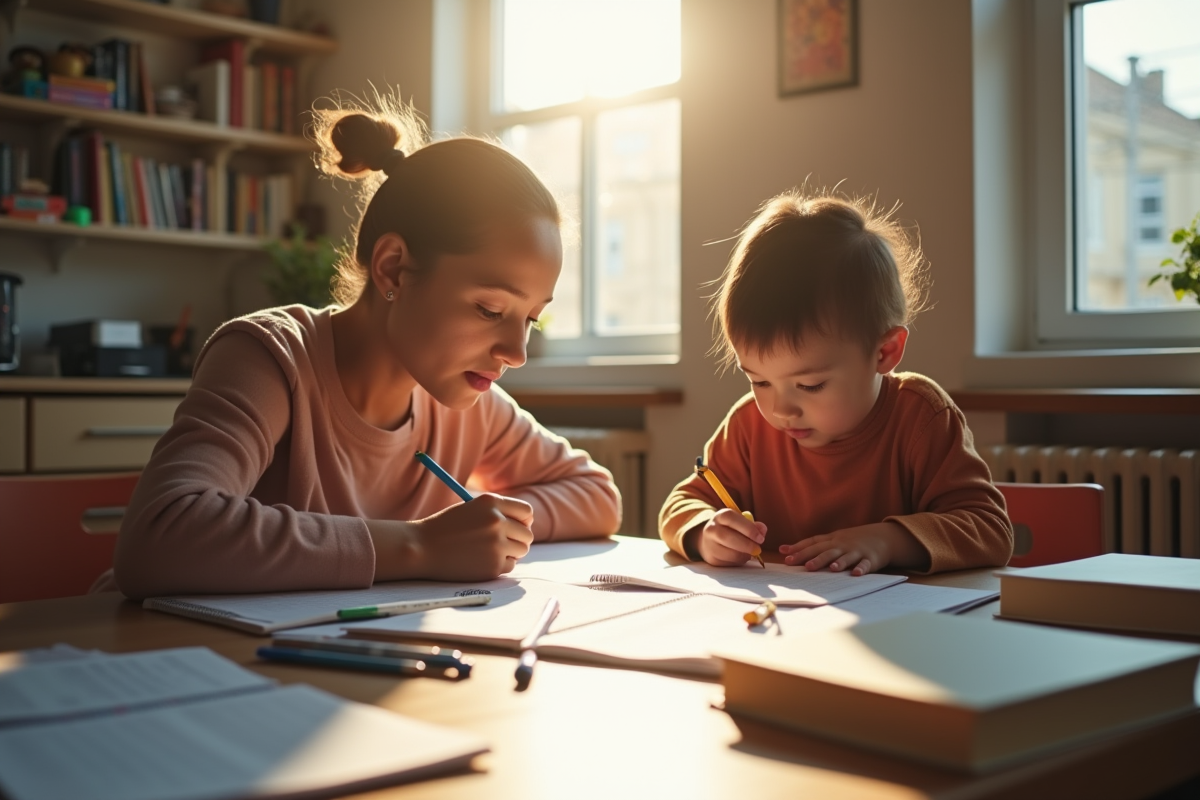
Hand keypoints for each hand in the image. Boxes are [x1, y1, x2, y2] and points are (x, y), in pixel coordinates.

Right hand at [368, 493, 534, 581]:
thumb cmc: (444, 528)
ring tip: (488, 552)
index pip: (526, 512)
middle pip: (527, 534)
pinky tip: (479, 562)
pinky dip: (499, 566)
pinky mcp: (492, 566)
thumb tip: (526, 526)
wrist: (421, 548)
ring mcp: (496, 544)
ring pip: (521, 551)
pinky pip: (509, 566)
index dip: (523, 521)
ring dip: (510, 553)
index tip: (517, 527)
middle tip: (503, 544)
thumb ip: (497, 513)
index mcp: (491, 502)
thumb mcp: (471, 509)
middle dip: (518, 540)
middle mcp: (497, 521)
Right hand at [693, 508, 767, 566]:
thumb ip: (753, 525)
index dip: (747, 527)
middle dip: (746, 544)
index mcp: (721, 516)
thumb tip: (762, 530)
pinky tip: (741, 557)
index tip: (760, 537)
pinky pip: (728, 562)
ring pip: (728, 552)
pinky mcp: (711, 558)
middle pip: (727, 536)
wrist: (710, 541)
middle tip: (758, 549)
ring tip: (750, 553)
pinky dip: (738, 561)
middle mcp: (711, 529)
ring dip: (743, 554)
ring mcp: (709, 544)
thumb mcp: (741, 523)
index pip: (731, 518)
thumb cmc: (731, 530)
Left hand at [778, 522, 926, 575]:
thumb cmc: (850, 541)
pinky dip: (862, 568)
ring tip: (831, 568)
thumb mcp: (830, 540)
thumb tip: (782, 550)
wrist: (881, 537)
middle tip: (805, 566)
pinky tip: (856, 574)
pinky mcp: (870, 559)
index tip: (785, 556)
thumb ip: (808, 546)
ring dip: (839, 562)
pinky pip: (866, 564)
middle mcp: (842, 545)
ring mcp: (856, 551)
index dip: (800, 549)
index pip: (813, 544)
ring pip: (846, 557)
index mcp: (831, 540)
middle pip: (827, 551)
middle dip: (816, 558)